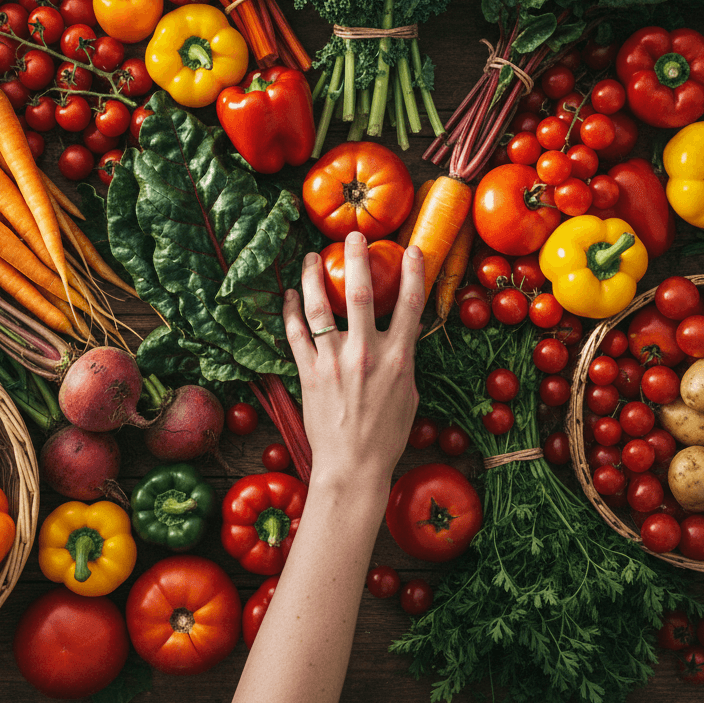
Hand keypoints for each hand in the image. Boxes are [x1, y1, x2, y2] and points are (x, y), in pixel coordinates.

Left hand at [282, 231, 423, 487]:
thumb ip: (402, 362)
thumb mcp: (409, 396)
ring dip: (315, 277)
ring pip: (321, 308)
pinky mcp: (309, 372)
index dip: (413, 273)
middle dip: (358, 259)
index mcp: (398, 359)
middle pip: (362, 294)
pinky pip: (296, 334)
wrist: (352, 467)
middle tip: (353, 236)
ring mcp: (334, 361)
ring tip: (312, 257)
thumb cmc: (386, 436)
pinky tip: (290, 295)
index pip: (410, 306)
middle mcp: (366, 353)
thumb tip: (398, 339)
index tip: (411, 249)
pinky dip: (291, 311)